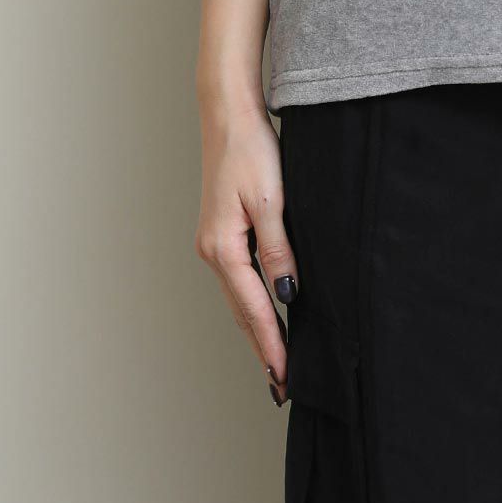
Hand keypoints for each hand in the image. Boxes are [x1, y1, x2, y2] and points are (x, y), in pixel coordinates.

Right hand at [194, 96, 297, 403]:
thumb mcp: (273, 201)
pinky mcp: (223, 233)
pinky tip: (267, 313)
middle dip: (262, 349)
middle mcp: (214, 251)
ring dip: (257, 330)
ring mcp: (215, 243)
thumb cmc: (251, 151)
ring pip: (239, 299)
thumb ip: (280, 251)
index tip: (284, 378)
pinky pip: (240, 280)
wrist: (229, 115)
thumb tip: (288, 296)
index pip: (254, 309)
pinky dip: (253, 304)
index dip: (271, 345)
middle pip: (242, 312)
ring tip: (276, 362)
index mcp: (223, 247)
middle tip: (281, 386)